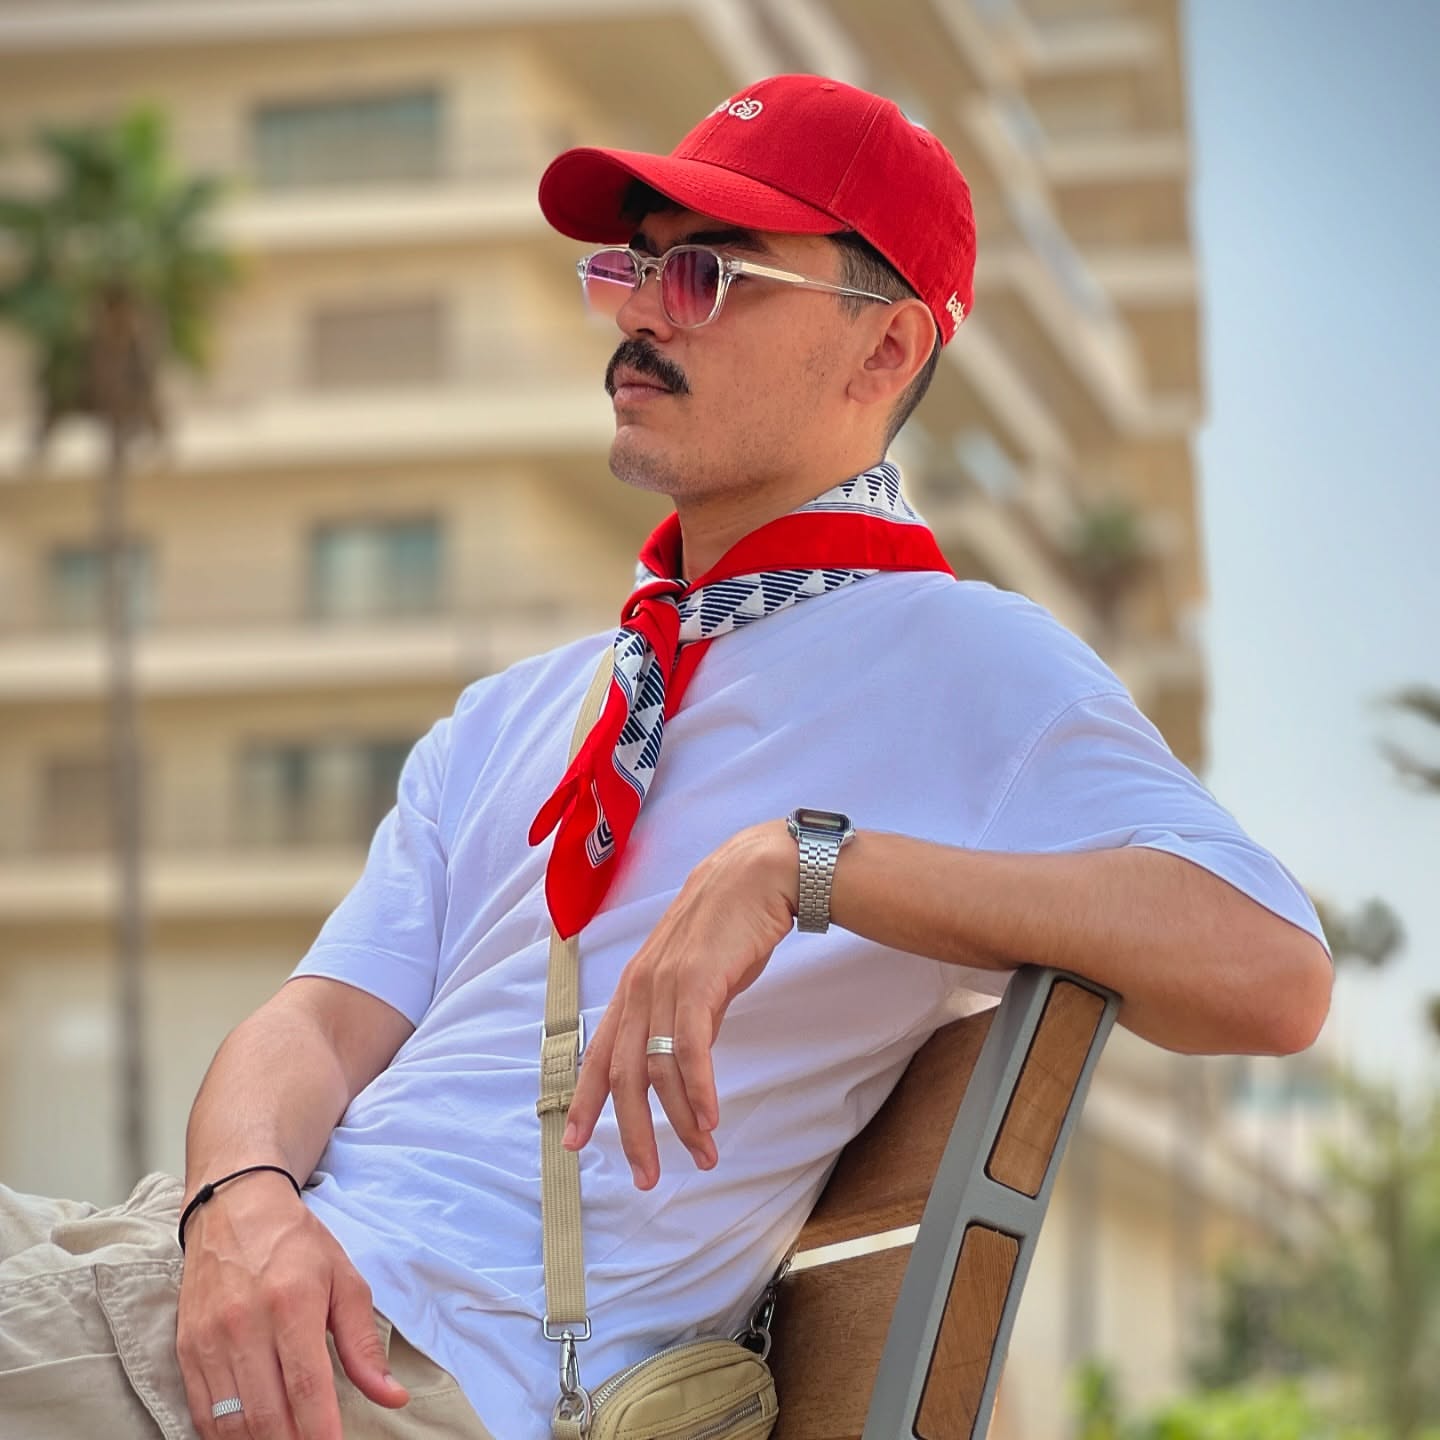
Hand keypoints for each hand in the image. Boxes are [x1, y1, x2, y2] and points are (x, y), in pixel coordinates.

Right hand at [176, 1170, 409, 1438]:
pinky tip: (251, 1437)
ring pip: (231, 1422)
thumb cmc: (296, 1243)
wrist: (233, 1207)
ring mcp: (210, 1339)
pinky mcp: (186, 1349)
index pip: (307, 1387)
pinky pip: (203, 1413)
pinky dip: (226, 1437)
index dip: (321, 1432)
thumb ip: (363, 1344)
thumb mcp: (343, 1280)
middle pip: (267, 1414)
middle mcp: (246, 1324)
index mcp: (293, 1304)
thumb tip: (392, 1396)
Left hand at [564, 820, 797, 1188]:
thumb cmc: (727, 923)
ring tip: (702, 1155)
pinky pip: (692, 1051)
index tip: (575, 1143)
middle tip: (646, 1176)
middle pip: (622, 1076)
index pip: (597, 1054)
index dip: (584, 1101)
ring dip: (681, 1121)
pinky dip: (699, 1091)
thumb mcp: (692, 973)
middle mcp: (640, 988)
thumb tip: (683, 1058)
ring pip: (658, 1071)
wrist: (756, 875)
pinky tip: (710, 1120)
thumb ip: (679, 1013)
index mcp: (633, 987)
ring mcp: (667, 985)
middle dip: (633, 1132)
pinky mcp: (699, 984)